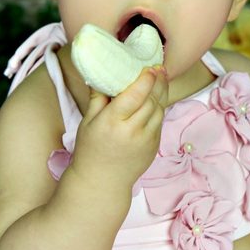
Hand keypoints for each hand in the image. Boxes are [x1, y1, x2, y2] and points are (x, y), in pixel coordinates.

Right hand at [70, 66, 168, 189]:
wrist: (102, 182)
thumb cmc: (91, 150)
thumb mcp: (87, 122)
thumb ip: (98, 98)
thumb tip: (103, 74)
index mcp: (113, 123)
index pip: (134, 96)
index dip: (145, 80)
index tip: (149, 67)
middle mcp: (132, 132)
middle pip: (151, 100)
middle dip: (158, 82)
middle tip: (158, 67)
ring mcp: (147, 140)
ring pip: (159, 109)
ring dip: (162, 92)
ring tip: (160, 78)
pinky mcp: (154, 146)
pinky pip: (160, 121)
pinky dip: (160, 107)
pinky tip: (157, 97)